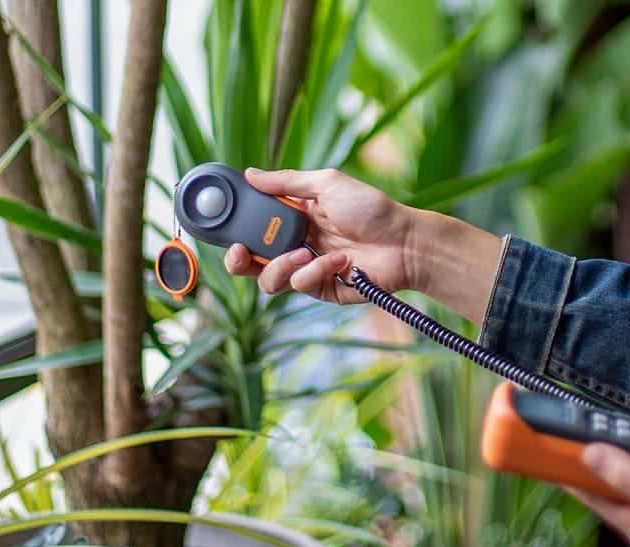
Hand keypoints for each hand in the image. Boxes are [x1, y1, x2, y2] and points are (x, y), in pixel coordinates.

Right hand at [224, 167, 415, 304]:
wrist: (405, 242)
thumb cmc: (371, 209)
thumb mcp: (327, 184)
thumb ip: (286, 182)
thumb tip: (250, 174)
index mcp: (294, 218)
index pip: (254, 227)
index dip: (236, 230)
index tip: (225, 228)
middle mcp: (296, 244)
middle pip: (252, 260)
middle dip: (240, 259)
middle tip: (242, 252)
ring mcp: (308, 269)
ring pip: (270, 279)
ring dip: (282, 265)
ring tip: (305, 252)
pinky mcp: (322, 289)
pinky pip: (300, 285)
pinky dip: (317, 271)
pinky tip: (341, 261)